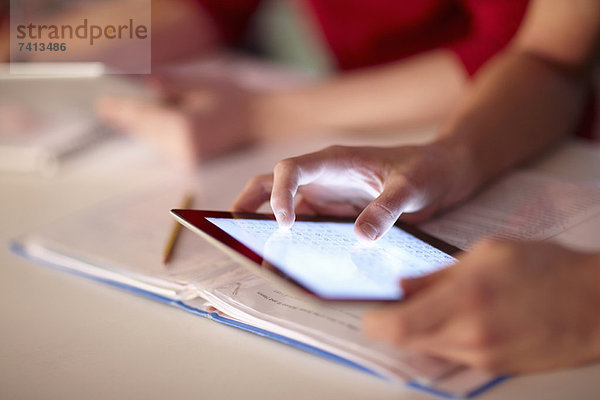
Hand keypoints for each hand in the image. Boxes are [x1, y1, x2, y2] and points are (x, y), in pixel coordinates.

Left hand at [97, 75, 254, 166]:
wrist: (260, 121)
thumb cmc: (234, 98)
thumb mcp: (201, 84)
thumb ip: (171, 85)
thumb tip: (145, 86)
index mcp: (184, 127)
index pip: (144, 117)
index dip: (121, 110)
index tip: (102, 105)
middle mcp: (183, 147)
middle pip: (145, 131)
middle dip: (127, 119)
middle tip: (105, 109)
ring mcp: (187, 158)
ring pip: (153, 140)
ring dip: (141, 127)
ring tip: (119, 114)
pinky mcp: (192, 161)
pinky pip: (164, 146)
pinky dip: (154, 134)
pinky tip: (148, 124)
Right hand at [231, 143, 472, 240]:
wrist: (442, 172)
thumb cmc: (426, 169)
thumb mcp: (412, 187)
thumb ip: (387, 208)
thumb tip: (360, 237)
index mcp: (334, 160)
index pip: (290, 169)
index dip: (278, 194)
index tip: (285, 224)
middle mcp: (323, 176)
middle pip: (271, 183)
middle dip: (249, 202)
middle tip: (232, 229)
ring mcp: (326, 195)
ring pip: (284, 206)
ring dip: (267, 224)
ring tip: (254, 250)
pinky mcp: (334, 213)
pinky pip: (306, 225)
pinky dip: (293, 239)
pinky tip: (292, 259)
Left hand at [363, 239, 599, 372]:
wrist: (595, 304)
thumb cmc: (547, 269)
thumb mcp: (487, 253)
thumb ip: (438, 274)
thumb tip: (404, 286)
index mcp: (465, 300)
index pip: (397, 327)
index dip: (374, 323)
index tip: (371, 312)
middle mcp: (471, 337)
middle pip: (408, 344)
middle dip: (394, 326)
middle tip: (397, 306)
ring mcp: (483, 358)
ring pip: (428, 352)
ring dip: (419, 333)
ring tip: (434, 307)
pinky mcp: (494, 368)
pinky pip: (453, 357)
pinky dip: (443, 340)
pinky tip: (459, 319)